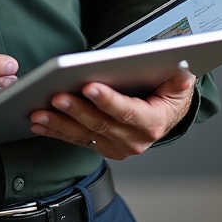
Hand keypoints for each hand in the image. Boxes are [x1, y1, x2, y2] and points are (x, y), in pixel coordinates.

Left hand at [28, 69, 195, 159]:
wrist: (167, 115)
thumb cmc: (168, 93)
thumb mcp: (179, 83)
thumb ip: (178, 80)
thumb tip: (182, 74)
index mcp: (152, 123)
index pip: (127, 112)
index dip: (108, 100)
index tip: (88, 86)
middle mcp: (134, 140)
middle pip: (100, 124)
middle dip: (76, 110)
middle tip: (56, 96)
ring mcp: (116, 146)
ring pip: (83, 135)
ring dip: (59, 124)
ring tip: (38, 113)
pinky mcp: (102, 147)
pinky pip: (76, 140)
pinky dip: (56, 131)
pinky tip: (38, 124)